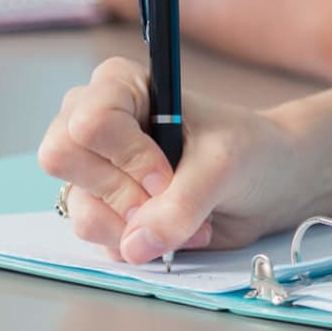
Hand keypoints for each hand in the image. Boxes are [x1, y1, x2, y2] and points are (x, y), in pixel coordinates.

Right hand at [39, 56, 311, 261]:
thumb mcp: (224, 165)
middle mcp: (98, 123)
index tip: (166, 174)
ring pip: (80, 207)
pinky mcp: (107, 210)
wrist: (269, 183)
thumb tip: (136, 243)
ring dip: (136, 226)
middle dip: (119, 192)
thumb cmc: (248, 150)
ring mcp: (97, 170)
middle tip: (164, 195)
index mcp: (122, 85)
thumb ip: (182, 202)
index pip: (88, 120)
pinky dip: (139, 245)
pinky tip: (176, 231)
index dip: (125, 156)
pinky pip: (97, 238)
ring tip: (185, 219)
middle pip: (61, 158)